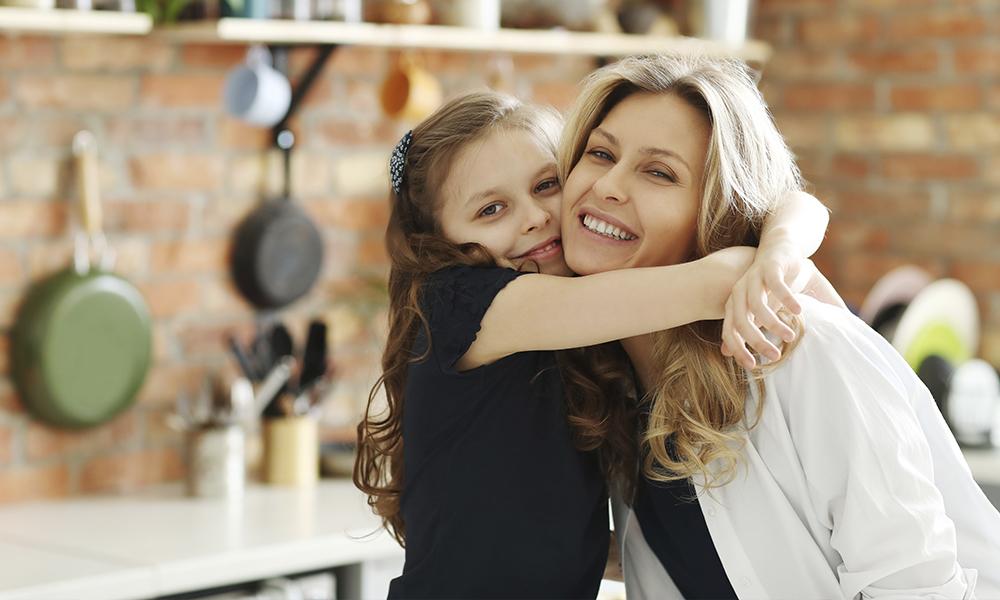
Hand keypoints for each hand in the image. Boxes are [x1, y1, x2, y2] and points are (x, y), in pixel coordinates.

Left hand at [721, 241, 810, 369]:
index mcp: (736, 304)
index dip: (738, 349)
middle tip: (776, 356)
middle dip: (756, 341)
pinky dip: (785, 298)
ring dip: (773, 323)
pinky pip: (775, 284)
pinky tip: (798, 311)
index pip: (730, 331)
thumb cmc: (774, 284)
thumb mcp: (763, 309)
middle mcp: (740, 292)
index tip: (753, 366)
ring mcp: (753, 278)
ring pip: (757, 305)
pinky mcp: (768, 266)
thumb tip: (727, 353)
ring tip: (791, 336)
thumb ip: (750, 329)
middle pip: (741, 322)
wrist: (781, 248)